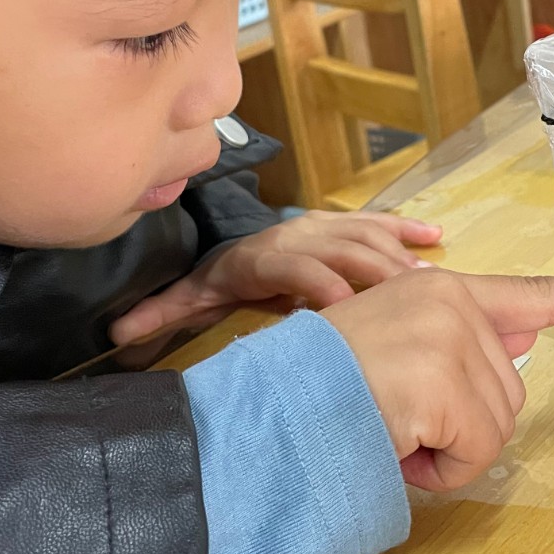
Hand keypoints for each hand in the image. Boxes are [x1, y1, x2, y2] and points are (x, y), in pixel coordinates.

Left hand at [111, 211, 442, 353]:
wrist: (232, 242)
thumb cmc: (217, 277)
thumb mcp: (189, 295)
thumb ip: (159, 313)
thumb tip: (117, 331)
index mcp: (261, 256)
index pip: (294, 267)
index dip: (318, 285)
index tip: (344, 311)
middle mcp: (296, 233)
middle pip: (341, 249)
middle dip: (376, 273)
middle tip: (411, 302)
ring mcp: (322, 225)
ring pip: (364, 235)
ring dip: (397, 257)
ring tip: (431, 283)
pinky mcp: (342, 223)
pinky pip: (377, 222)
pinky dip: (406, 229)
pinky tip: (436, 240)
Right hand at [323, 270, 553, 491]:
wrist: (271, 406)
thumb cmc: (322, 385)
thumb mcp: (393, 347)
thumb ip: (458, 345)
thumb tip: (521, 344)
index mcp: (440, 289)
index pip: (532, 294)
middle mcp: (450, 301)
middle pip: (508, 394)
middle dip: (462, 428)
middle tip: (398, 422)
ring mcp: (448, 338)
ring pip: (495, 429)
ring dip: (448, 451)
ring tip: (390, 431)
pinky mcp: (441, 381)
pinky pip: (474, 453)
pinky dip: (439, 470)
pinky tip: (395, 446)